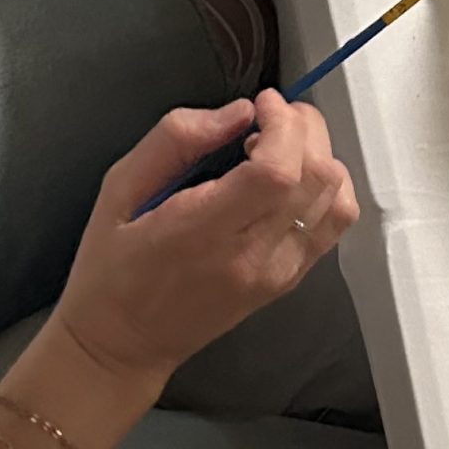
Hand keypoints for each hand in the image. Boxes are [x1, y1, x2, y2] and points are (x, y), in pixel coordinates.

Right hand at [52, 92, 357, 395]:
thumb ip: (175, 140)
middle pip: (317, 178)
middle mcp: (252, 257)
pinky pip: (333, 227)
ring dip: (320, 158)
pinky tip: (289, 180)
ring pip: (337, 201)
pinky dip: (325, 190)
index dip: (283, 125)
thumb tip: (238, 112)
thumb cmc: (111, 269)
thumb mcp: (118, 190)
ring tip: (279, 147)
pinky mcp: (288, 282)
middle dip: (305, 130)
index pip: (277, 172)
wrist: (121, 345)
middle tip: (272, 116)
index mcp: (203, 233)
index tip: (263, 104)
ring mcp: (278, 273)